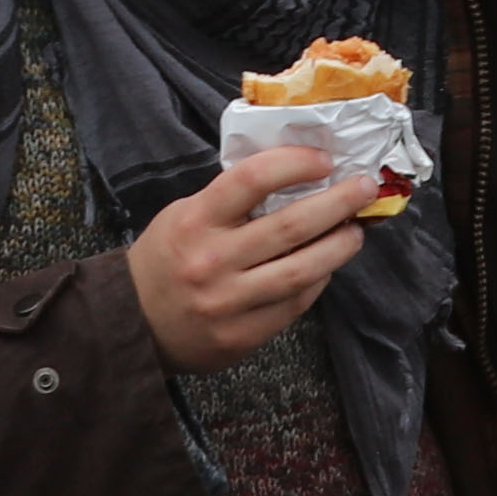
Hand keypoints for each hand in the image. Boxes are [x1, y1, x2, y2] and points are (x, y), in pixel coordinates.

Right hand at [124, 141, 382, 374]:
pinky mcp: (241, 336)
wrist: (132, 324)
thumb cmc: (165, 259)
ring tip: (356, 231)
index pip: (252, 179)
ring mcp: (228, 303)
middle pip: (289, 227)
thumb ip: (230, 199)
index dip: (294, 163)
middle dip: (337, 203)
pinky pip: (293, 304)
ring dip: (338, 247)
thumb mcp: (184, 215)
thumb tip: (296, 174)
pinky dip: (317, 281)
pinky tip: (327, 265)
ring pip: (301, 271)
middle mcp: (212, 261)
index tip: (324, 160)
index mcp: (195, 221)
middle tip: (364, 187)